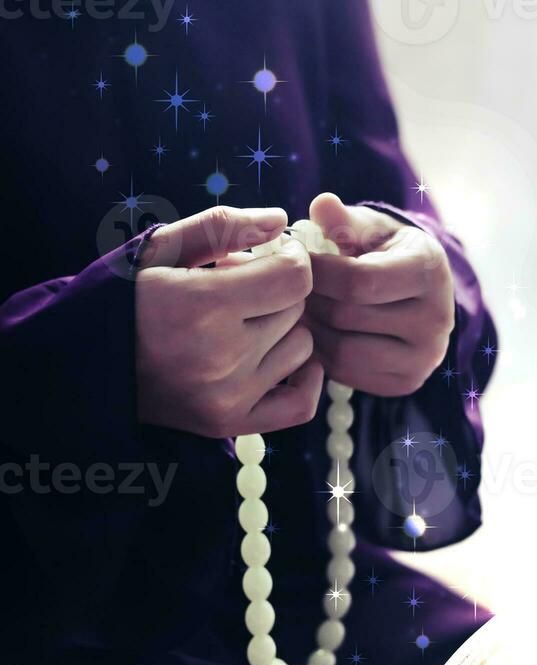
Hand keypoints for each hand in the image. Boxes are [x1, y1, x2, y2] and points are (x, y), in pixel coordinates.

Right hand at [135, 206, 322, 437]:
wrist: (86, 362)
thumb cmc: (125, 298)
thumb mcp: (159, 248)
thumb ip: (220, 226)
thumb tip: (279, 220)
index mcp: (203, 306)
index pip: (294, 277)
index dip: (291, 258)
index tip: (274, 255)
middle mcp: (221, 357)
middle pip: (296, 310)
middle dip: (277, 290)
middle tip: (242, 289)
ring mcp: (228, 397)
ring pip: (301, 349)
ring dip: (283, 331)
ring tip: (244, 323)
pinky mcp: (229, 424)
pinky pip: (300, 405)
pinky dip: (303, 379)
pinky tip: (280, 357)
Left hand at [304, 193, 454, 396]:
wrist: (420, 296)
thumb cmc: (387, 253)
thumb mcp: (370, 229)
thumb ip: (345, 221)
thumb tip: (321, 204)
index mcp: (428, 270)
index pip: (359, 281)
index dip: (317, 272)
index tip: (294, 262)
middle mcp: (436, 319)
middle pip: (347, 317)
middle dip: (309, 301)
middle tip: (286, 289)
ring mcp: (424, 358)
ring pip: (343, 351)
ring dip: (310, 330)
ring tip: (296, 310)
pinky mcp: (406, 383)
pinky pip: (347, 375)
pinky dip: (321, 355)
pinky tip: (313, 333)